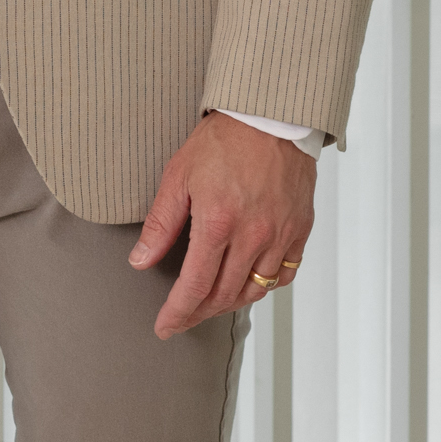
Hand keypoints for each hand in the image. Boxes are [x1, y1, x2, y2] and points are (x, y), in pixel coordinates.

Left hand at [129, 112, 315, 338]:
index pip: (194, 287)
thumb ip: (160, 224)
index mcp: (218, 222)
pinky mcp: (300, 228)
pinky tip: (249, 282)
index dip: (177, 314)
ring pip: (255, 290)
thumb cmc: (226, 138)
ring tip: (211, 302)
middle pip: (224, 295)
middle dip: (199, 313)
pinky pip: (284, 273)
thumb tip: (140, 261)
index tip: (165, 327)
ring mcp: (280, 234)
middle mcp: (253, 235)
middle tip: (183, 317)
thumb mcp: (179, 175)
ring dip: (230, 303)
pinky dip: (265, 286)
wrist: (272, 114)